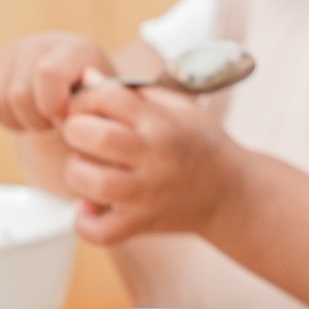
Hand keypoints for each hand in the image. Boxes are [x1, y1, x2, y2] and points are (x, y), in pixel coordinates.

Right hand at [0, 33, 113, 132]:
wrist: (85, 99)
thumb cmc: (101, 109)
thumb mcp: (110, 109)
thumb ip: (99, 108)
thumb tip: (73, 109)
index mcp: (76, 49)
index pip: (48, 73)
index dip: (54, 106)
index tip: (68, 120)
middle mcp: (41, 44)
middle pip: (17, 94)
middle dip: (37, 121)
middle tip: (55, 124)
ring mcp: (11, 53)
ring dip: (16, 122)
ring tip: (38, 120)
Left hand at [59, 76, 243, 242]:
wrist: (233, 193)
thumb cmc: (201, 144)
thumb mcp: (179, 108)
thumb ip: (133, 92)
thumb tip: (87, 77)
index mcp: (162, 123)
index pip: (107, 97)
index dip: (85, 98)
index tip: (87, 107)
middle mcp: (154, 157)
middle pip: (93, 136)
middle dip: (76, 130)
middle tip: (83, 135)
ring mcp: (147, 193)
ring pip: (90, 182)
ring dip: (77, 171)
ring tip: (87, 167)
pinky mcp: (142, 223)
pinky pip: (100, 231)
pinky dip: (86, 221)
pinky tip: (90, 206)